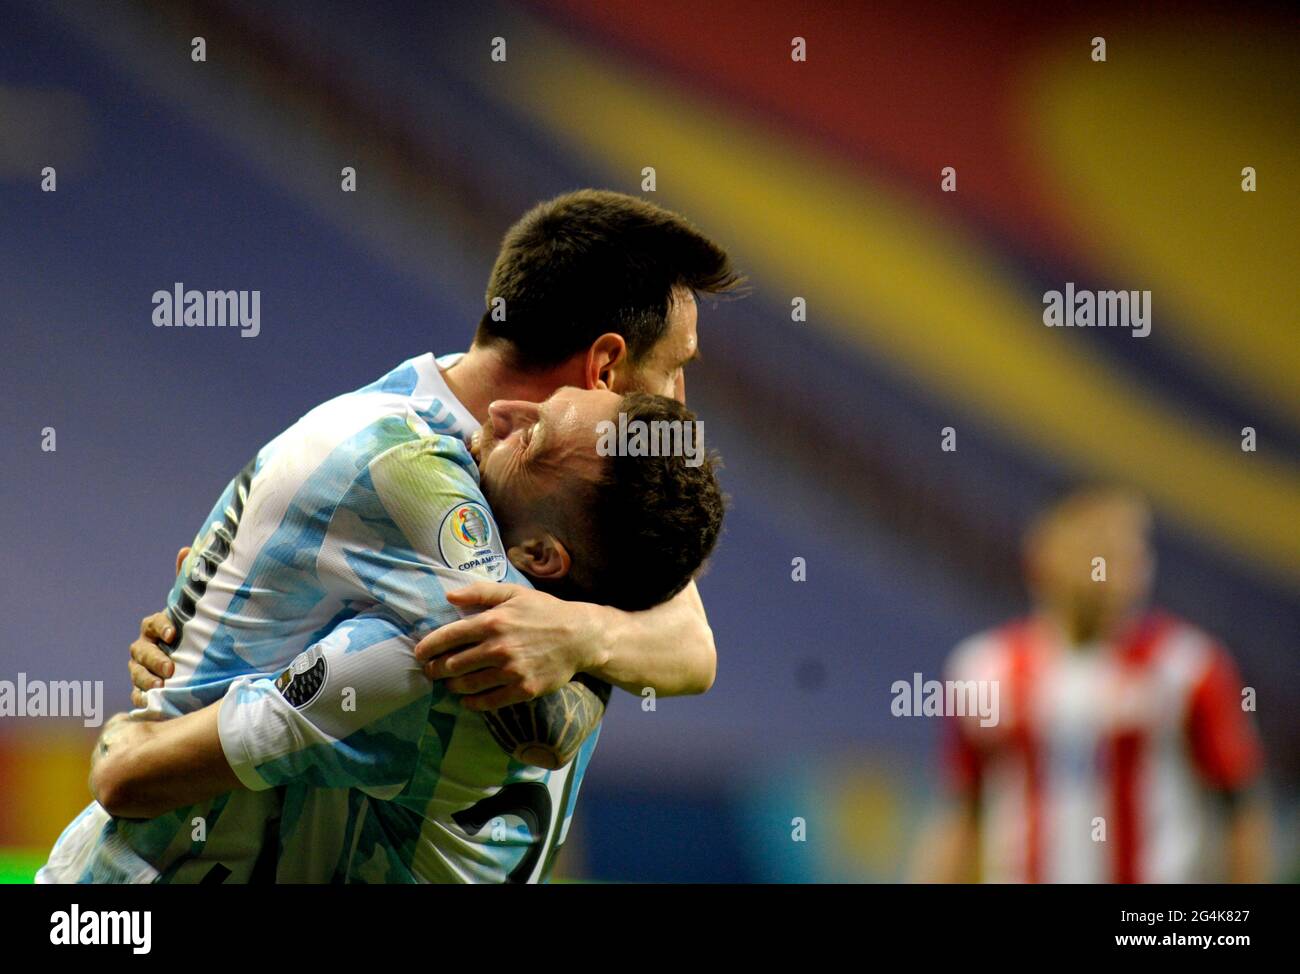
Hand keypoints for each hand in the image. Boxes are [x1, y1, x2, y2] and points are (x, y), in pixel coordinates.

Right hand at [127, 546, 188, 706]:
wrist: (202, 664)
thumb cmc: (197, 633)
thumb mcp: (197, 611)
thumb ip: (190, 582)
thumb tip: (185, 549)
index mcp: (157, 627)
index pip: (152, 624)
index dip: (161, 627)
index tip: (174, 633)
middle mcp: (145, 648)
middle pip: (141, 651)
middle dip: (154, 659)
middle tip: (171, 668)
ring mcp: (142, 670)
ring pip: (136, 674)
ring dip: (146, 680)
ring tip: (162, 687)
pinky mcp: (144, 691)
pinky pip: (137, 696)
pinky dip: (143, 699)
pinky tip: (152, 702)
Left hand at [414, 583, 605, 710]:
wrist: (579, 636)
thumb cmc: (544, 611)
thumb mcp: (513, 593)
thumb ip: (480, 592)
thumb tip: (449, 596)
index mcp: (492, 622)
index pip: (448, 637)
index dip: (428, 647)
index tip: (419, 653)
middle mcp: (497, 648)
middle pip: (452, 664)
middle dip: (435, 669)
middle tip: (431, 671)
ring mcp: (510, 671)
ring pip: (467, 685)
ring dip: (452, 686)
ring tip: (449, 683)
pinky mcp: (522, 689)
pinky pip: (488, 702)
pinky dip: (472, 702)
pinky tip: (467, 699)